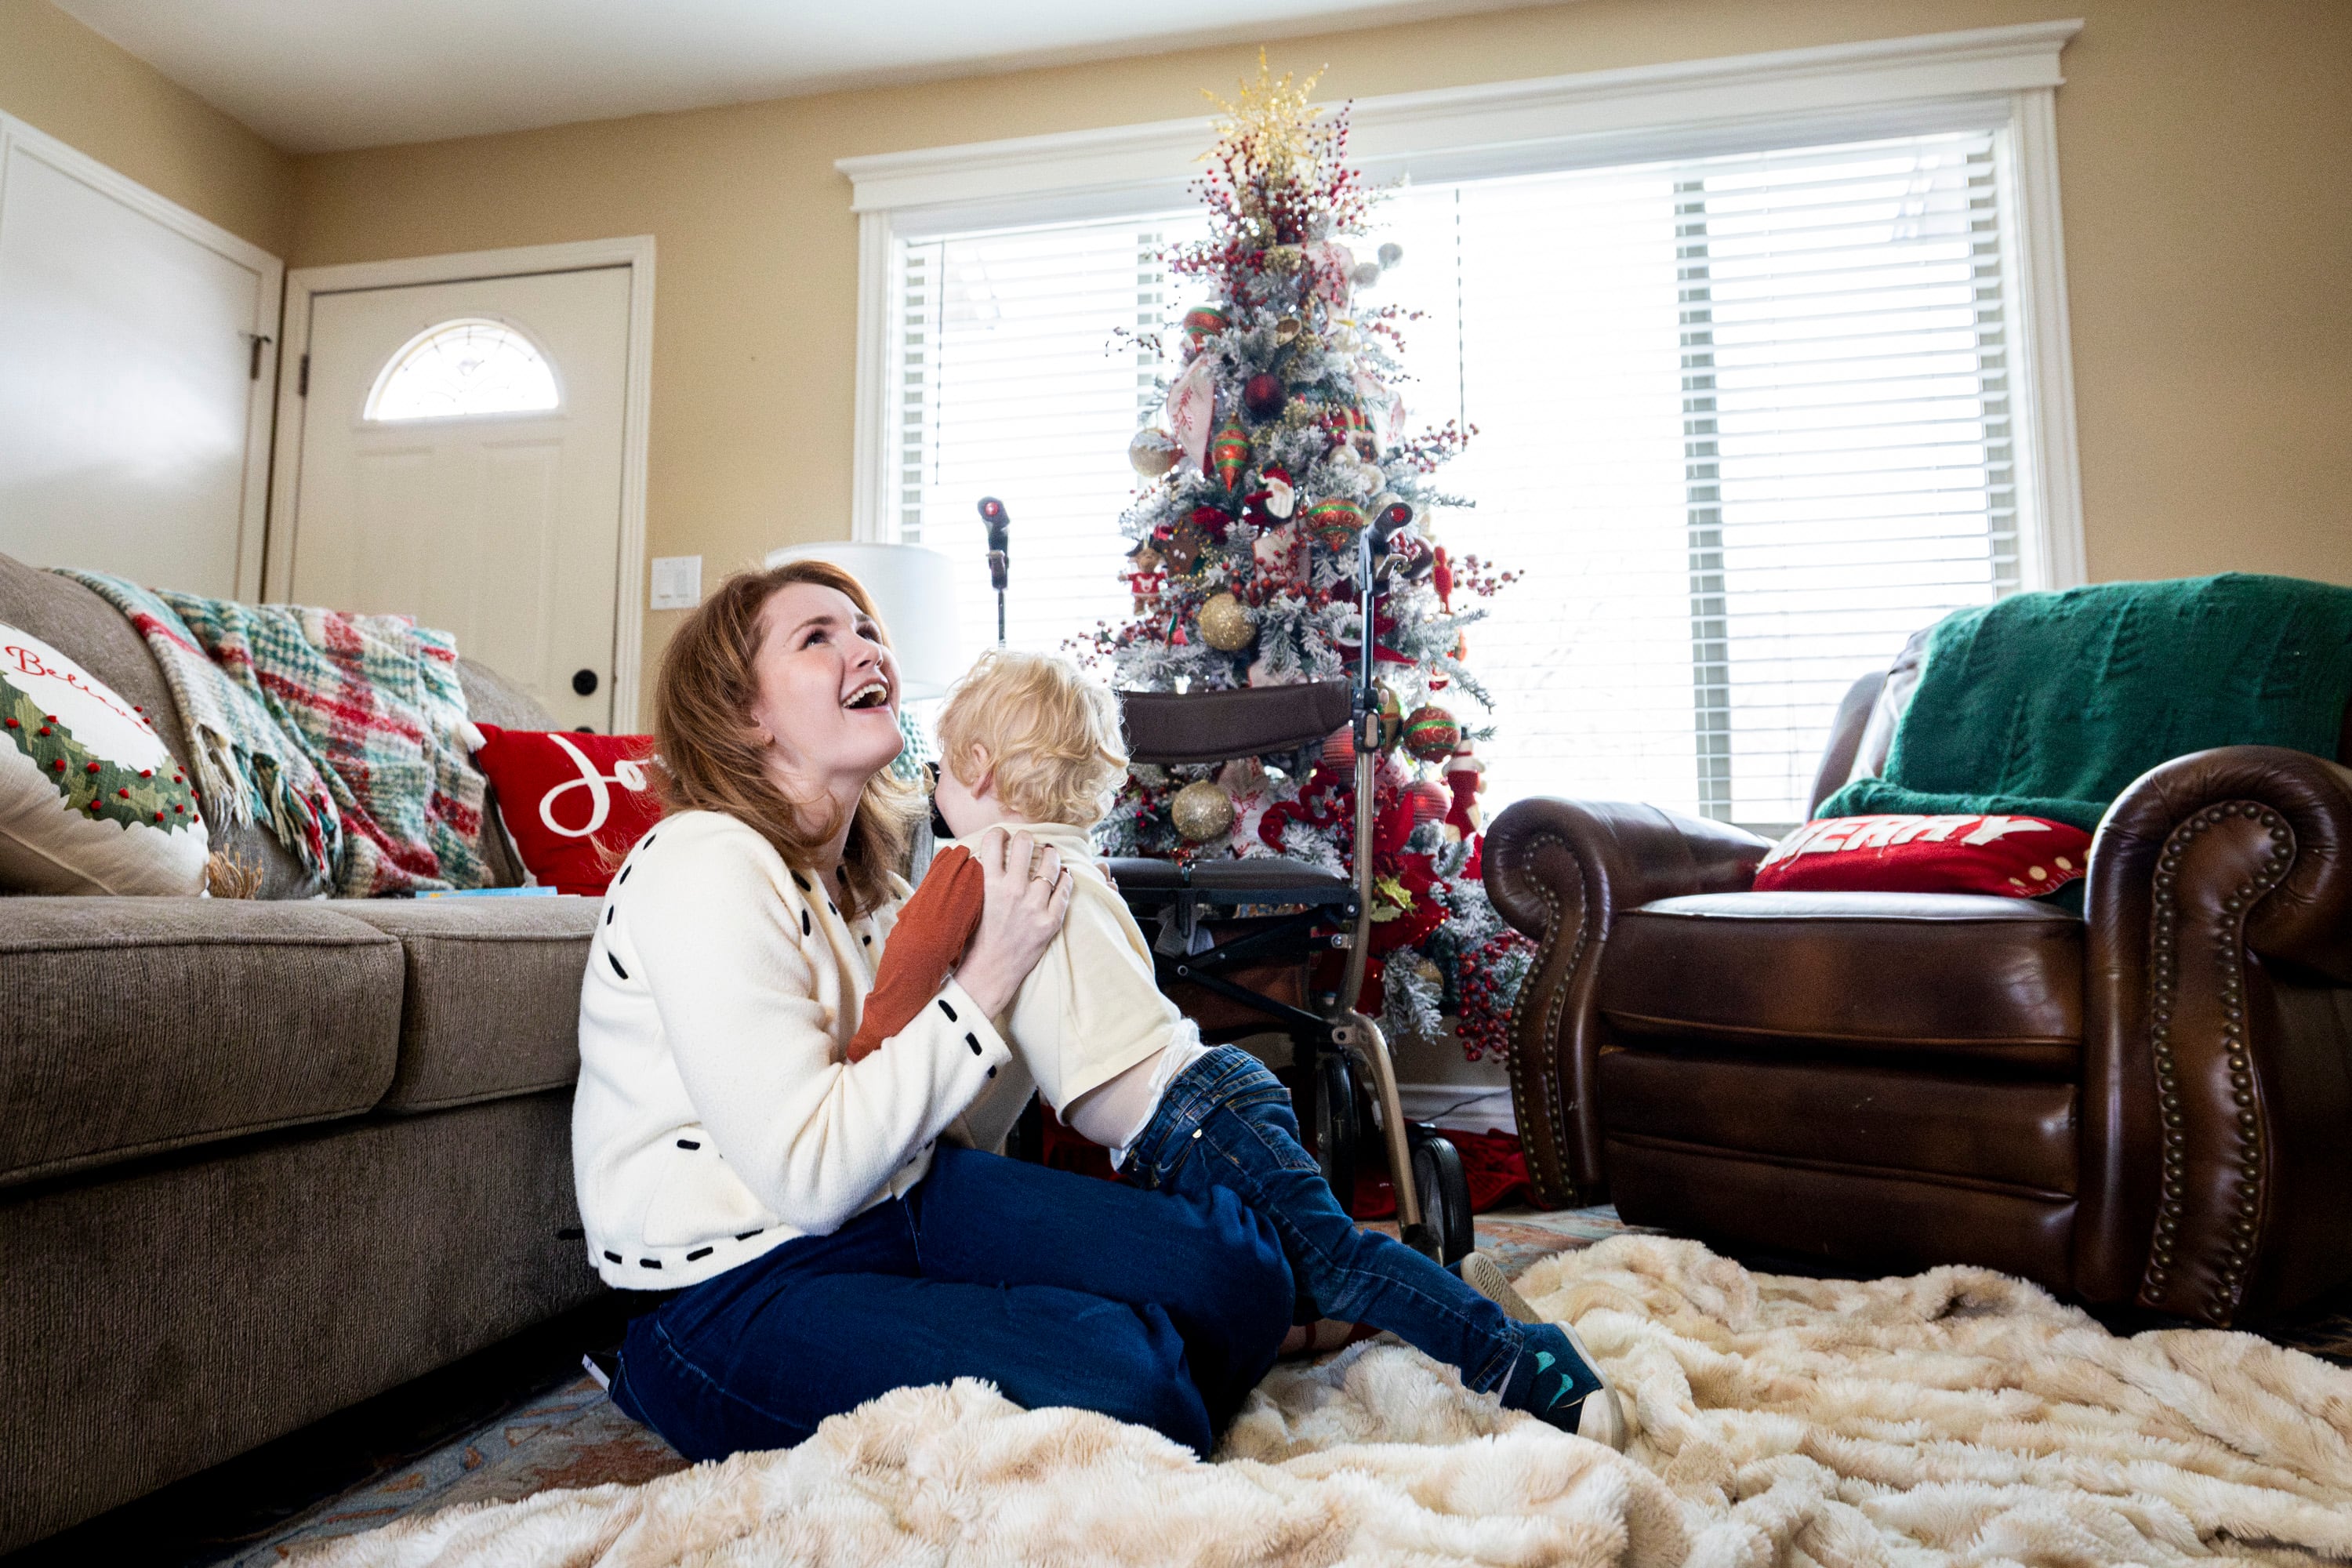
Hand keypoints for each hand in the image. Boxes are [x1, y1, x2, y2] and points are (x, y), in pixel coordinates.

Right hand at [951, 828, 1073, 1016]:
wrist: (988, 973)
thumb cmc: (973, 940)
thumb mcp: (968, 904)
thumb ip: (975, 879)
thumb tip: (976, 855)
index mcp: (988, 884)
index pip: (994, 841)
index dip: (999, 833)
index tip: (1002, 836)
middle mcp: (1012, 891)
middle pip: (1024, 844)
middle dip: (1026, 838)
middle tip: (1027, 841)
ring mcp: (1034, 906)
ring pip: (1050, 865)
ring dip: (1050, 856)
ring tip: (1050, 854)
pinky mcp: (1050, 922)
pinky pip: (1065, 891)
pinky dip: (1066, 880)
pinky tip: (1064, 876)